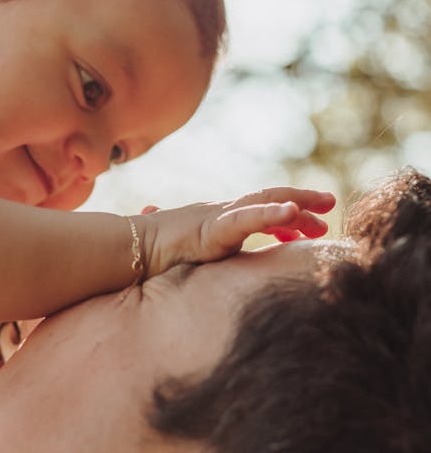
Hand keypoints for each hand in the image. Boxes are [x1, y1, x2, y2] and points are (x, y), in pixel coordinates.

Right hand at [138, 186, 335, 277]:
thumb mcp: (169, 248)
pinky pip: (247, 219)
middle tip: (331, 208)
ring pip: (264, 201)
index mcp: (213, 220)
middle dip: (302, 203)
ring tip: (326, 205)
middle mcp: (219, 213)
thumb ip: (169, 236)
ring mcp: (217, 218)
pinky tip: (292, 210)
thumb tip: (148, 209)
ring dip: (297, 202)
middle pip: (268, 199)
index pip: (254, 210)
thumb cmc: (142, 254)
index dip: (283, 214)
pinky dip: (270, 213)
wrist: (122, 252)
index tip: (309, 228)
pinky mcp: (212, 230)